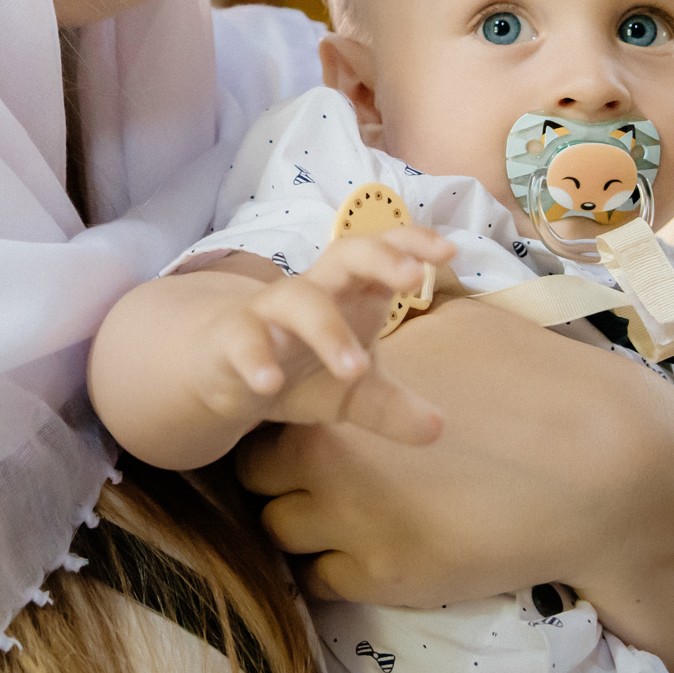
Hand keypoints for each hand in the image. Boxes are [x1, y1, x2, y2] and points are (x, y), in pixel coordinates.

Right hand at [197, 232, 450, 447]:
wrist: (224, 371)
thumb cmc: (299, 367)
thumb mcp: (353, 394)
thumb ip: (393, 409)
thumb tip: (437, 429)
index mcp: (350, 292)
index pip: (384, 251)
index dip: (413, 243)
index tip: (450, 251)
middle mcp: (314, 290)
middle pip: (346, 253)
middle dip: (380, 258)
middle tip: (412, 279)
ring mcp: (271, 310)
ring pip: (299, 298)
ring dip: (329, 329)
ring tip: (356, 369)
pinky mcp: (234, 337)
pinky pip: (245, 339)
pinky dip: (257, 358)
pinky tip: (269, 384)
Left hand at [235, 300, 673, 605]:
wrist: (597, 473)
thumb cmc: (533, 387)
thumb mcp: (456, 329)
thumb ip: (398, 330)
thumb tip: (380, 321)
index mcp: (344, 391)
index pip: (272, 413)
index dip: (288, 422)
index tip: (315, 428)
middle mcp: (331, 460)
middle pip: (258, 479)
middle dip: (283, 477)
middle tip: (322, 477)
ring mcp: (351, 525)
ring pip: (279, 534)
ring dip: (301, 526)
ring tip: (345, 517)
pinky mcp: (381, 579)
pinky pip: (317, 581)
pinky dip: (332, 569)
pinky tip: (369, 551)